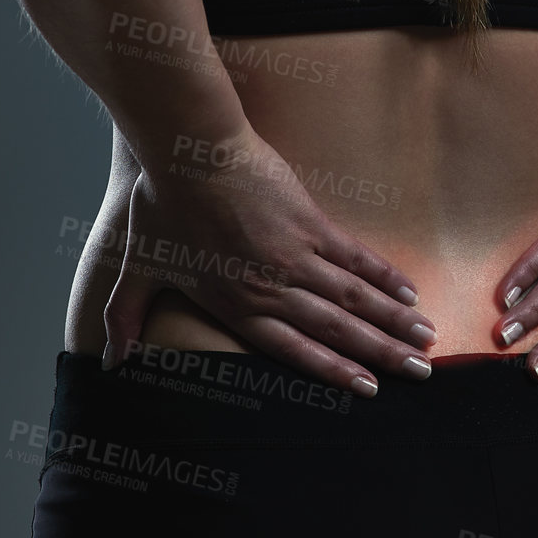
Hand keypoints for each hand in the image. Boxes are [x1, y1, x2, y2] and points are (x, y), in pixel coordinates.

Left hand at [101, 124, 437, 394]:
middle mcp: (272, 287)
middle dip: (382, 354)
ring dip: (394, 319)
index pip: (295, 349)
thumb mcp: (135, 268)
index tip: (370, 389)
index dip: (335, 371)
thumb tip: (111, 364)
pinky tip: (408, 291)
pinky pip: (355, 255)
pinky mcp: (310, 221)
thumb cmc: (159, 204)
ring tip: (426, 338)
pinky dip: (384, 275)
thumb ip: (124, 318)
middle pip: (338, 328)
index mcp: (235, 304)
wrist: (189, 148)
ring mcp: (295, 254)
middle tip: (422, 373)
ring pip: (355, 296)